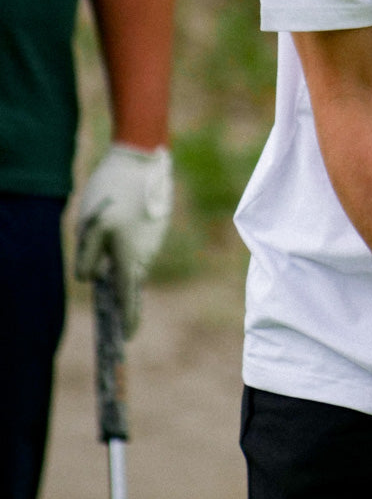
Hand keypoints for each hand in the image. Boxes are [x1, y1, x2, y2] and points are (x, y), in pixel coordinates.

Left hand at [75, 143, 171, 336]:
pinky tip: (121, 225)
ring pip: (135, 260)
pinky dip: (131, 244)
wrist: (142, 159)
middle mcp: (147, 252)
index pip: (128, 298)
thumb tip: (94, 276)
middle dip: (122, 291)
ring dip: (123, 261)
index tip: (126, 339)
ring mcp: (156, 238)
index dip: (127, 320)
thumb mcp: (88, 227)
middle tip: (113, 302)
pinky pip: (142, 244)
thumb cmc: (111, 193)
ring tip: (109, 247)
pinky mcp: (158, 223)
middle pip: (131, 280)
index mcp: (128, 257)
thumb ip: (87, 258)